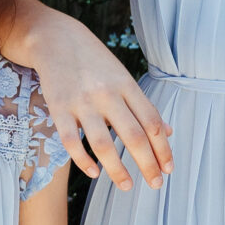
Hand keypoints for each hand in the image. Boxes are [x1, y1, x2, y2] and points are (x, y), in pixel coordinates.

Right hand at [26, 10, 171, 193]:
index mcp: (126, 85)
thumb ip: (143, 105)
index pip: (152, 122)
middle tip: (156, 184)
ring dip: (118, 170)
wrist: (55, 39)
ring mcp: (82, 102)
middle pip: (134, 136)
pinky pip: (71, 142)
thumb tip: (168, 132)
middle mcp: (107, 94)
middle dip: (148, 165)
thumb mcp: (123, 77)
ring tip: (127, 185)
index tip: (168, 168)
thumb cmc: (94, 62)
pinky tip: (94, 173)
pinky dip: (84, 161)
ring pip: (104, 144)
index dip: (163, 148)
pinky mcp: (58, 108)